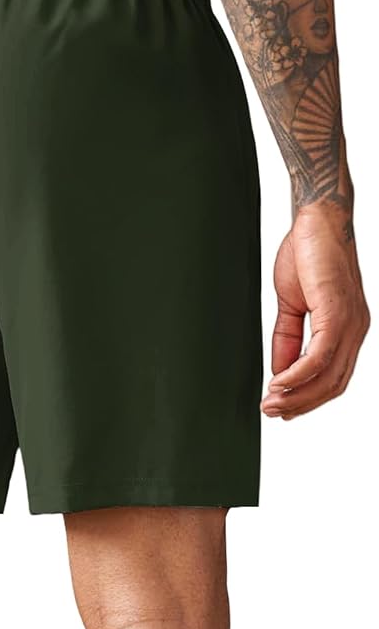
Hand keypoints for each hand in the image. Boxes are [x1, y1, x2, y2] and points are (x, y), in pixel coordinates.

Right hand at [262, 203, 369, 418]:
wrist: (317, 216)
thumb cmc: (307, 252)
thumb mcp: (292, 306)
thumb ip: (287, 341)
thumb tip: (280, 372)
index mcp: (348, 329)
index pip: (334, 378)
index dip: (308, 399)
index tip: (282, 409)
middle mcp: (356, 330)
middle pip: (333, 385)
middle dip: (300, 404)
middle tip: (271, 412)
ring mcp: (351, 322)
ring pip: (328, 376)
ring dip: (297, 395)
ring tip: (271, 402)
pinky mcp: (338, 312)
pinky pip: (320, 356)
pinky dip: (298, 374)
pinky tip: (279, 382)